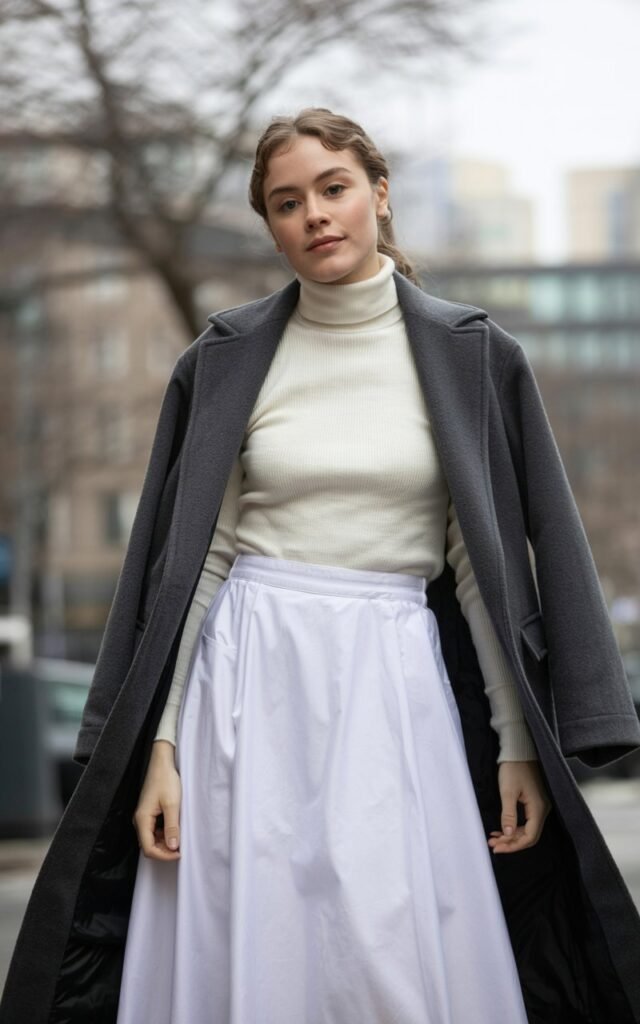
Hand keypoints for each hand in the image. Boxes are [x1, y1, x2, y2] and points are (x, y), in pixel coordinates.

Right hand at [132, 740, 181, 860]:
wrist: (161, 763)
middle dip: (164, 851)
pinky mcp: (148, 812)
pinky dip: (163, 835)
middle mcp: (140, 820)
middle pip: (148, 845)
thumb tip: (173, 847)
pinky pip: (153, 830)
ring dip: (164, 843)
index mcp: (142, 819)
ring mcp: (143, 816)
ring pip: (151, 839)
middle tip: (180, 849)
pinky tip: (174, 831)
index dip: (163, 855)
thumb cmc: (166, 780)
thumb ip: (172, 827)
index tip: (178, 853)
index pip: (148, 848)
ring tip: (179, 840)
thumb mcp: (172, 804)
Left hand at [488, 760, 550, 854]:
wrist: (519, 752)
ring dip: (511, 836)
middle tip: (493, 844)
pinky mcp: (535, 803)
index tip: (498, 848)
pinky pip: (526, 821)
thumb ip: (508, 815)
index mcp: (538, 808)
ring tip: (494, 838)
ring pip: (527, 829)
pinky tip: (500, 829)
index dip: (514, 846)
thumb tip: (508, 835)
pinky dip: (514, 828)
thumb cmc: (513, 768)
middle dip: (511, 842)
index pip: (530, 837)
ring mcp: (540, 806)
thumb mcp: (507, 792)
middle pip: (529, 835)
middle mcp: (542, 810)